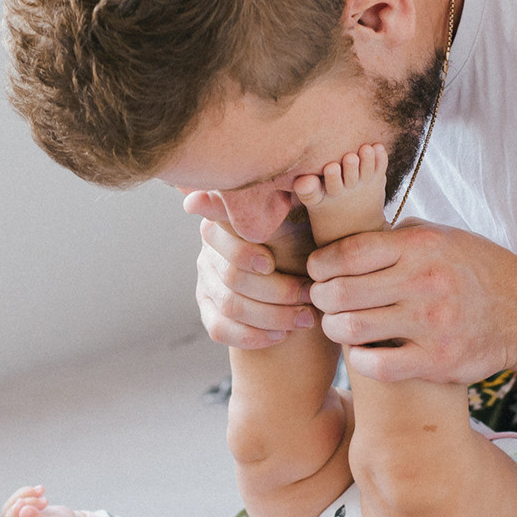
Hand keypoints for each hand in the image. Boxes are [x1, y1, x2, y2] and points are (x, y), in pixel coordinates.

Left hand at [1, 485, 87, 516]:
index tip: (22, 502)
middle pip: (9, 516)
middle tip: (45, 501)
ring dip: (25, 495)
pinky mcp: (24, 514)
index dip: (13, 515)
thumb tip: (22, 511)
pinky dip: (29, 494)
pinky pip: (20, 501)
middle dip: (24, 502)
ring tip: (42, 490)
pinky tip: (41, 490)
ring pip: (12, 506)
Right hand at [183, 190, 316, 349]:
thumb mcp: (302, 221)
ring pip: (231, 305)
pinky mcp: (209, 313)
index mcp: (225, 222)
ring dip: (272, 315)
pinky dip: (253, 335)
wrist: (307, 285)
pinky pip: (220, 329)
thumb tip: (300, 180)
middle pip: (232, 276)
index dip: (243, 252)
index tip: (270, 263)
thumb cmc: (305, 245)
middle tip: (310, 295)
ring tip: (305, 318)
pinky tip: (282, 335)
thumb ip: (293, 202)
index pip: (219, 234)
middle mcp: (209, 251)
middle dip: (276, 290)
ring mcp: (206, 283)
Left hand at [305, 220, 516, 383]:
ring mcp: (432, 325)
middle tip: (323, 300)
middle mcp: (425, 283)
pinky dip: (359, 360)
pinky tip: (363, 351)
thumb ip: (395, 235)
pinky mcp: (438, 362)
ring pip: (351, 329)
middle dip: (321, 297)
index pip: (347, 253)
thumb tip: (346, 233)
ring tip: (338, 325)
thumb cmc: (474, 269)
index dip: (320, 264)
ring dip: (334, 328)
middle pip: (340, 292)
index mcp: (421, 247)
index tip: (317, 271)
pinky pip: (376, 366)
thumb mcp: (441, 236)